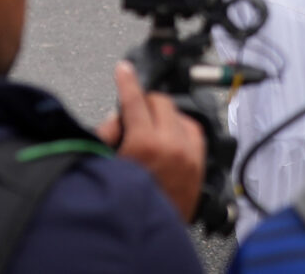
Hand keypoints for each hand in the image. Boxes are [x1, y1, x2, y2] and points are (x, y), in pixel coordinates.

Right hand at [94, 61, 206, 223]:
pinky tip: (169, 141)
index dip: (126, 81)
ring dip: (164, 118)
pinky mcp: (200, 166)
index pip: (134, 99)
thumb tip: (119, 117)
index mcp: (145, 143)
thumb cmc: (123, 203)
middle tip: (131, 118)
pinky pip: (194, 133)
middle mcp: (172, 145)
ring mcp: (190, 155)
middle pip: (160, 102)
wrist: (146, 235)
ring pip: (180, 115)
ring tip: (150, 134)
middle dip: (144, 105)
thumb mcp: (105, 162)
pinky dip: (181, 131)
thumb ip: (108, 133)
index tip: (124, 69)